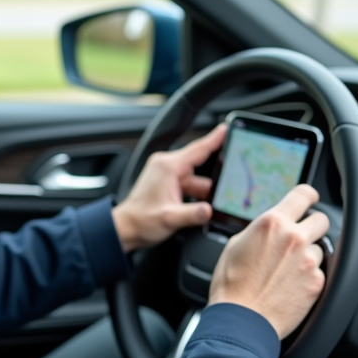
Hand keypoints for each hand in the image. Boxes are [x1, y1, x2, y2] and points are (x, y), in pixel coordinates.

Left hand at [111, 124, 225, 252]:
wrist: (125, 228)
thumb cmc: (141, 221)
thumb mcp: (169, 219)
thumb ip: (192, 215)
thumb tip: (209, 211)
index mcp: (168, 167)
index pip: (198, 148)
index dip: (216, 138)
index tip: (228, 128)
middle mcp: (167, 166)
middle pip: (200, 164)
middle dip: (216, 174)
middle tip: (233, 183)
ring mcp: (167, 173)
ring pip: (196, 177)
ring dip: (205, 190)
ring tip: (216, 203)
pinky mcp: (167, 182)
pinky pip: (189, 183)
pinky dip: (197, 193)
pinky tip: (204, 204)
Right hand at [207, 185, 328, 339]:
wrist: (241, 321)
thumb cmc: (232, 285)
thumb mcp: (235, 245)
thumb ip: (259, 230)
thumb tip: (269, 227)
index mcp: (272, 223)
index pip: (303, 194)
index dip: (308, 196)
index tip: (310, 200)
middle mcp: (294, 238)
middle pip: (321, 220)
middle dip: (312, 227)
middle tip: (299, 239)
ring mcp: (309, 261)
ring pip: (320, 249)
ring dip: (309, 255)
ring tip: (288, 271)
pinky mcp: (317, 283)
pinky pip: (319, 273)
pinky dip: (309, 277)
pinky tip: (291, 286)